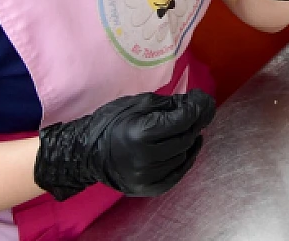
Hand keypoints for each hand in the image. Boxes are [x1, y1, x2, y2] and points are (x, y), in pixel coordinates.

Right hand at [34, 90, 215, 199]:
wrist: (86, 153)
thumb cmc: (111, 122)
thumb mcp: (138, 104)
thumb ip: (168, 104)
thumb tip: (196, 104)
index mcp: (141, 133)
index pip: (183, 119)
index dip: (197, 107)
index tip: (202, 100)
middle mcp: (145, 158)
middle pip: (186, 137)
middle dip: (193, 122)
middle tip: (194, 113)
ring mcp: (147, 177)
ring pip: (183, 154)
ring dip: (187, 140)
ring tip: (184, 129)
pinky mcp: (148, 189)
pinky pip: (178, 173)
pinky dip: (187, 158)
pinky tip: (188, 147)